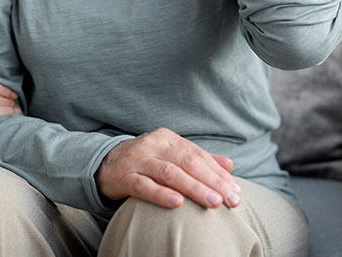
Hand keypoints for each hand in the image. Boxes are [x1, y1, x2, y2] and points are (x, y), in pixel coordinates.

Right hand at [95, 128, 240, 209]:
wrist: (105, 164)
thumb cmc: (145, 161)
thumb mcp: (170, 155)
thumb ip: (199, 159)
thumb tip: (229, 165)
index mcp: (168, 138)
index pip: (198, 155)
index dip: (218, 173)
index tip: (236, 190)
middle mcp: (154, 145)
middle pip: (188, 163)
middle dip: (212, 182)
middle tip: (231, 199)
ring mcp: (138, 161)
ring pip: (169, 173)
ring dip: (194, 189)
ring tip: (213, 202)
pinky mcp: (124, 177)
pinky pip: (144, 186)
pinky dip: (161, 194)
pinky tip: (177, 203)